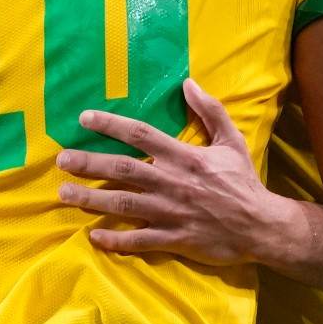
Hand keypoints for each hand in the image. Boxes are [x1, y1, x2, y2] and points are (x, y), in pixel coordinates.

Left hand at [54, 80, 287, 264]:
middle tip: (61, 160)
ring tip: (64, 194)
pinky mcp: (174, 239)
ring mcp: (171, 213)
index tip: (84, 118)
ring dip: (91, 199)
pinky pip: (138, 241)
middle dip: (89, 163)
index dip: (110, 124)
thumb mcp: (231, 140)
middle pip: (123, 169)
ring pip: (123, 205)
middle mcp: (172, 182)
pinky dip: (115, 240)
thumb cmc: (244, 182)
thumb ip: (210, 110)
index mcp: (184, 156)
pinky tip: (93, 236)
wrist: (262, 226)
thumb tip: (188, 83)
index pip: (140, 135)